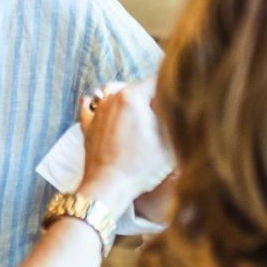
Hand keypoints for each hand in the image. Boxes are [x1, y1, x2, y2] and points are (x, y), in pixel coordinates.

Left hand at [77, 79, 175, 207]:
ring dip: (128, 100)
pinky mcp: (88, 125)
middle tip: (162, 114)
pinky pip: (91, 107)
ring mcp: (98, 111)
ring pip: (114, 93)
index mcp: (133, 97)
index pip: (157, 80)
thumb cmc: (141, 166)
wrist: (109, 186)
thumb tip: (176, 103)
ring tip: (139, 116)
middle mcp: (113, 98)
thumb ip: (173, 117)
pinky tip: (99, 104)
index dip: (171, 89)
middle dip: (151, 97)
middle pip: (137, 87)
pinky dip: (98, 105)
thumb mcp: (169, 141)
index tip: (178, 99)